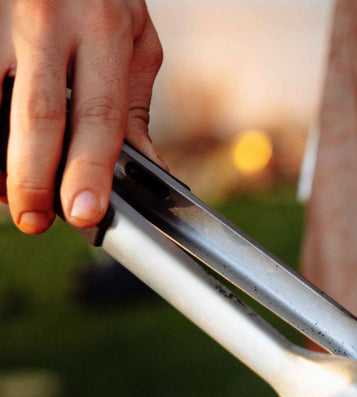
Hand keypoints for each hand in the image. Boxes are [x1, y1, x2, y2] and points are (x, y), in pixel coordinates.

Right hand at [1, 0, 162, 233]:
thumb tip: (148, 167)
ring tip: (6, 195)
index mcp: (102, 28)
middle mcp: (47, 21)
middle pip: (38, 115)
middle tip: (36, 220)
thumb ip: (132, 98)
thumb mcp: (132, 33)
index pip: (99, 115)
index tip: (84, 214)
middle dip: (34, 178)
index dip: (90, 170)